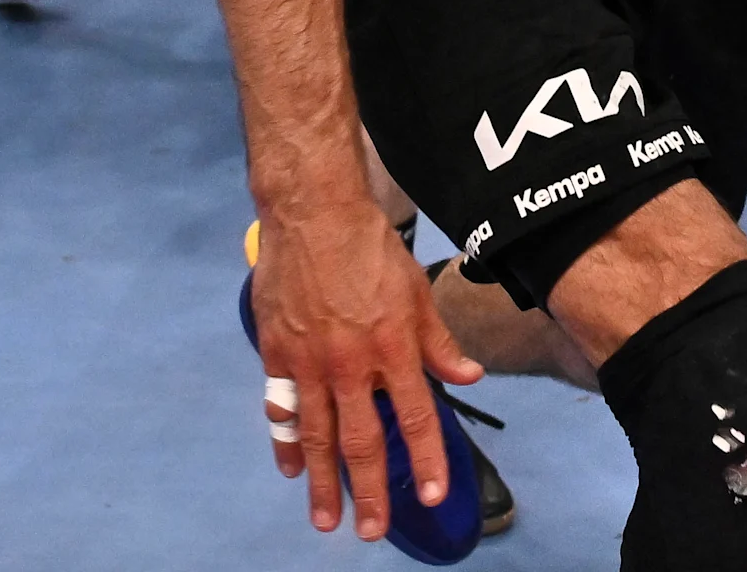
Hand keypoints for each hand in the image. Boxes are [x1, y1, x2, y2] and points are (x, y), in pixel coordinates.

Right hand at [249, 199, 484, 541]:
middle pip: (361, 440)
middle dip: (368, 490)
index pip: (415, 416)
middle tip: (372, 531)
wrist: (313, 215)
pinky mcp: (276, 356)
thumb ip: (439, 342)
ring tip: (326, 520)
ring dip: (323, 482)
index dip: (425, 458)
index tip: (429, 494)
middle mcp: (351, 365)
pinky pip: (282, 410)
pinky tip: (292, 468)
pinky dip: (286, 443)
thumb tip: (469, 377)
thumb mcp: (418, 291)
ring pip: (318, 436)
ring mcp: (310, 364)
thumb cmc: (371, 249)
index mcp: (393, 348)